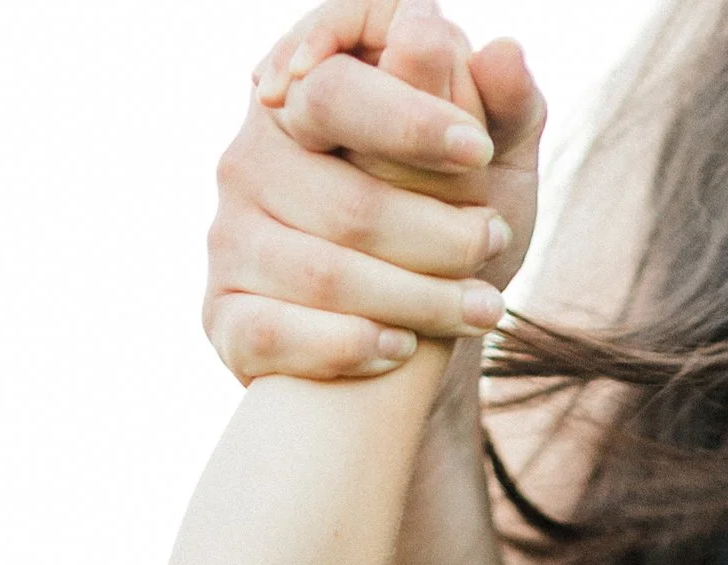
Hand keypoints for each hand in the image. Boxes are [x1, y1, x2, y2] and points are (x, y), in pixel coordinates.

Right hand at [208, 0, 545, 381]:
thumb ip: (498, 104)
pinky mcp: (223, 312)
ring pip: (322, 275)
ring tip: (482, 309)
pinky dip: (348, 346)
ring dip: (416, 299)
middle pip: (344, 199)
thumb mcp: (489, 155)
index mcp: (302, 90)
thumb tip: (504, 53)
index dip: (408, 120)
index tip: (477, 151)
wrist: (406, 322)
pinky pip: (275, 332)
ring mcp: (229, 233)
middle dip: (436, 231)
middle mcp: (250, 154)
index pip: (336, 89)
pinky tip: (402, 348)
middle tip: (495, 239)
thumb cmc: (448, 212)